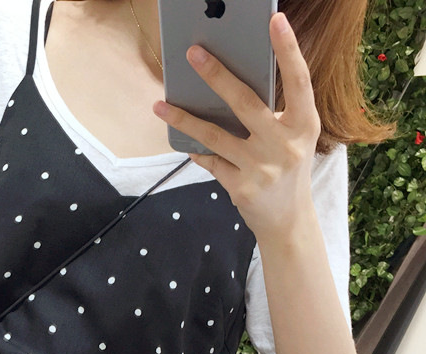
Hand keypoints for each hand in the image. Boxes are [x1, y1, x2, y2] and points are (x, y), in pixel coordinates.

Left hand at [153, 12, 320, 240]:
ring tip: (160, 105)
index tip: (274, 20)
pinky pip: (210, 162)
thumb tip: (226, 87)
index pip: (299, 80)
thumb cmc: (286, 169)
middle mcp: (285, 144)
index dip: (288, 49)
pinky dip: (197, 152)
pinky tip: (185, 144)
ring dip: (184, 119)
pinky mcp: (241, 188)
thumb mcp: (291, 139)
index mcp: (304, 124)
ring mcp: (262, 168)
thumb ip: (271, 115)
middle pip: (245, 103)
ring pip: (215, 136)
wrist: (288, 222)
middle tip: (193, 54)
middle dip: (216, 76)